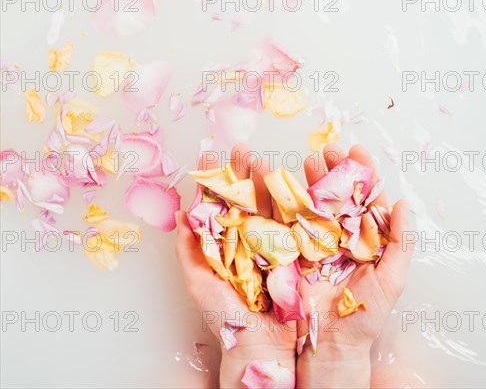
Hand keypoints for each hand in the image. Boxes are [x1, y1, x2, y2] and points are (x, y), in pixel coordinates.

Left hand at [175, 144, 296, 387]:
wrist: (261, 346)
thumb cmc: (226, 319)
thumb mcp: (199, 285)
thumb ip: (189, 252)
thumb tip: (179, 216)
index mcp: (224, 244)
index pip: (217, 205)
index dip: (213, 180)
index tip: (210, 156)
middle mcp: (249, 239)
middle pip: (245, 199)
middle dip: (242, 173)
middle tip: (240, 149)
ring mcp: (273, 244)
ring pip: (270, 207)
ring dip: (266, 182)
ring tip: (261, 160)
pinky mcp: (296, 254)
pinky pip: (295, 226)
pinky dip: (293, 205)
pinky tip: (289, 184)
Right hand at [296, 144, 413, 387]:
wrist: (331, 344)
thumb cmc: (364, 316)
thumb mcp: (391, 279)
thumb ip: (401, 242)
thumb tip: (403, 203)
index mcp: (366, 238)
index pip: (365, 198)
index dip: (362, 173)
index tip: (357, 150)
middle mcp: (341, 235)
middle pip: (337, 194)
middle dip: (333, 170)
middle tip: (327, 149)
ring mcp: (315, 242)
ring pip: (313, 203)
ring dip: (310, 180)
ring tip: (308, 159)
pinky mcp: (293, 252)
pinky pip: (290, 224)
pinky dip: (286, 203)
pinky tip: (284, 184)